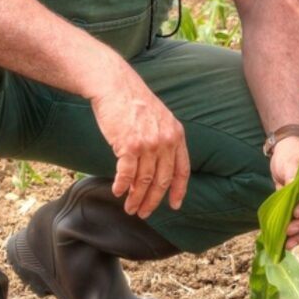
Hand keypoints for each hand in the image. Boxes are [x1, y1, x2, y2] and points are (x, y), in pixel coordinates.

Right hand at [89, 65, 189, 218]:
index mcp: (176, 135)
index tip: (175, 205)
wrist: (115, 85)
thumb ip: (163, 141)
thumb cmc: (133, 102)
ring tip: (129, 207)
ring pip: (144, 180)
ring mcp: (148, 144)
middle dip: (153, 200)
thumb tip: (156, 169)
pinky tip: (117, 191)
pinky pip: (126, 174)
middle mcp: (166, 141)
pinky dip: (121, 185)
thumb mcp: (160, 118)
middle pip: (162, 180)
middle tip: (144, 212)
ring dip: (135, 197)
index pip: (182, 170)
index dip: (179, 190)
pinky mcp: (129, 145)